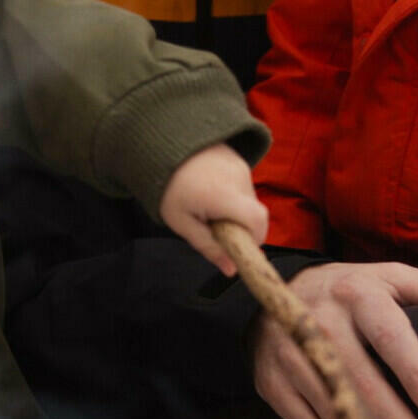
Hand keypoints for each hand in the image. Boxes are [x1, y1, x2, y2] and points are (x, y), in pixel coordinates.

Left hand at [157, 143, 267, 276]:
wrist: (160, 148)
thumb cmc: (167, 188)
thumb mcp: (182, 223)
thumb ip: (209, 247)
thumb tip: (231, 270)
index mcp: (222, 195)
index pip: (258, 221)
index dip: (255, 239)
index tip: (238, 247)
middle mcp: (237, 178)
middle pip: (255, 212)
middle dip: (242, 226)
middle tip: (216, 227)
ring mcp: (240, 165)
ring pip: (250, 199)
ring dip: (236, 209)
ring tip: (209, 205)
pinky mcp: (238, 158)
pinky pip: (244, 184)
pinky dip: (234, 194)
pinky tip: (211, 190)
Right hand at [251, 261, 417, 418]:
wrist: (273, 298)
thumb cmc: (350, 292)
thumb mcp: (391, 278)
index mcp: (357, 294)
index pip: (390, 336)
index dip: (415, 373)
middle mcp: (319, 324)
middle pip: (362, 385)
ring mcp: (293, 358)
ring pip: (336, 414)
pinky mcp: (274, 387)